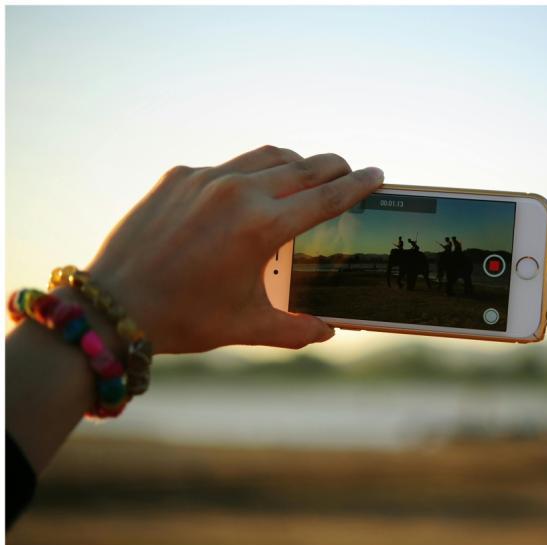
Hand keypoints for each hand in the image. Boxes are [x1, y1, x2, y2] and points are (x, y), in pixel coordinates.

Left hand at [85, 146, 383, 353]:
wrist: (113, 306)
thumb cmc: (185, 319)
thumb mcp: (247, 326)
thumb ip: (297, 329)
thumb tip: (329, 331)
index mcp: (262, 227)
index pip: (327, 197)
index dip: (358, 185)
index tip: (378, 174)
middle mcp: (237, 193)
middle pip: (304, 166)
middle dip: (333, 166)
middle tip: (348, 171)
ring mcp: (205, 179)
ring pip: (266, 156)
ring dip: (295, 162)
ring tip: (306, 173)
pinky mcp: (178, 176)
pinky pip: (227, 166)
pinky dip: (250, 174)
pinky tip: (248, 192)